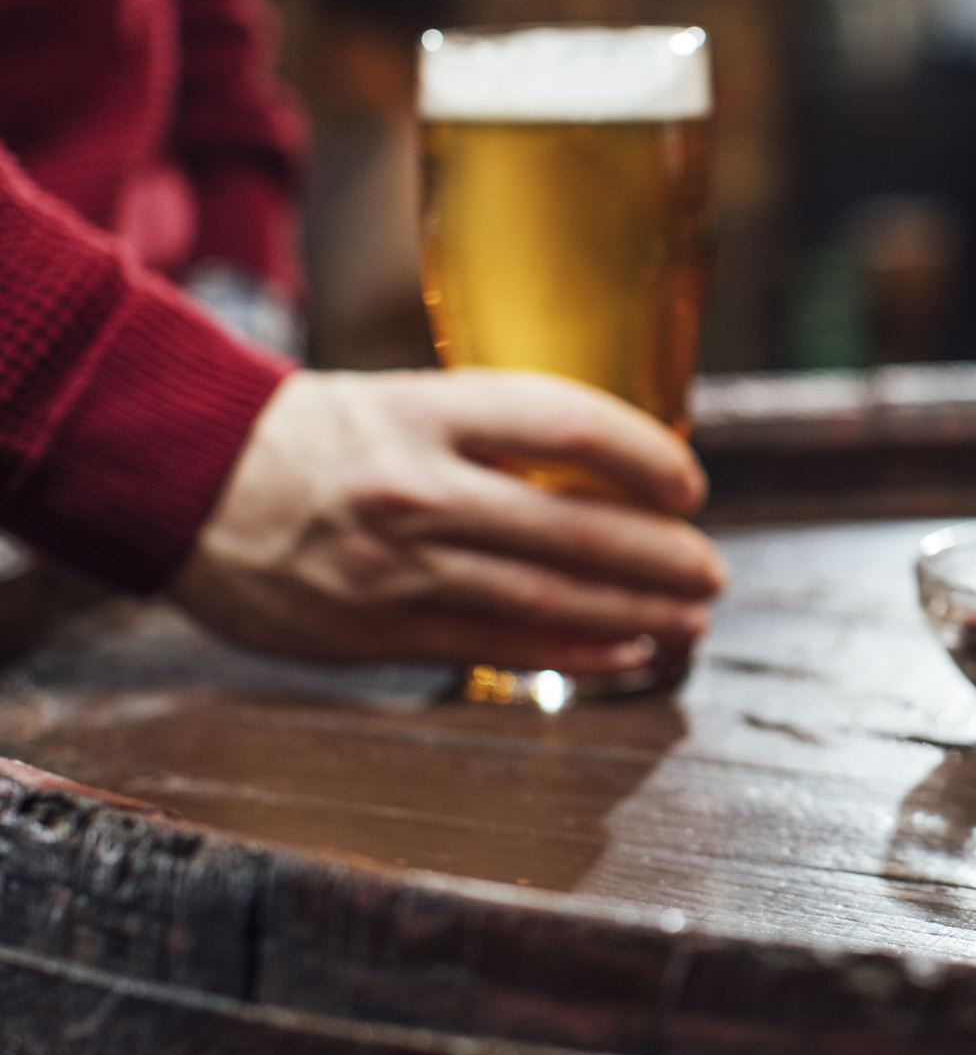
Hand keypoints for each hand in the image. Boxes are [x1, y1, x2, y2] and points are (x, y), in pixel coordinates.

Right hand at [169, 370, 725, 673]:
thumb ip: (500, 436)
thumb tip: (618, 474)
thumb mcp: (406, 401)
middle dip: (661, 556)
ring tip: (692, 617)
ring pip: (546, 598)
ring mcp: (398, 566)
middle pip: (573, 527)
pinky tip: (627, 650)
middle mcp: (419, 488)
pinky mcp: (378, 629)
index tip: (690, 482)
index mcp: (429, 412)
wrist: (185, 480)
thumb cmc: (317, 438)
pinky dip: (573, 653)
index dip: (646, 455)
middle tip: (712, 569)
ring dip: (635, 613)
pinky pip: (498, 646)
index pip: (569, 424)